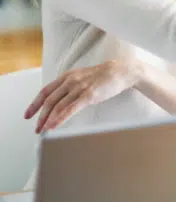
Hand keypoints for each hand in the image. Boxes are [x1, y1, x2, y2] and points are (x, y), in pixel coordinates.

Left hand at [24, 58, 143, 132]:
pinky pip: (70, 109)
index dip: (34, 104)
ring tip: (43, 130)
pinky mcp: (89, 95)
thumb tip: (59, 99)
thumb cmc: (103, 76)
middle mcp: (70, 81)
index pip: (45, 91)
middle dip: (40, 116)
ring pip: (58, 106)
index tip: (28, 115)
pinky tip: (54, 126)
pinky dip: (60, 118)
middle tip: (36, 128)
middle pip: (49, 100)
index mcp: (67, 76)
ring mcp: (79, 88)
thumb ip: (69, 86)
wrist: (121, 71)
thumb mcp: (81, 77)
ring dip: (48, 120)